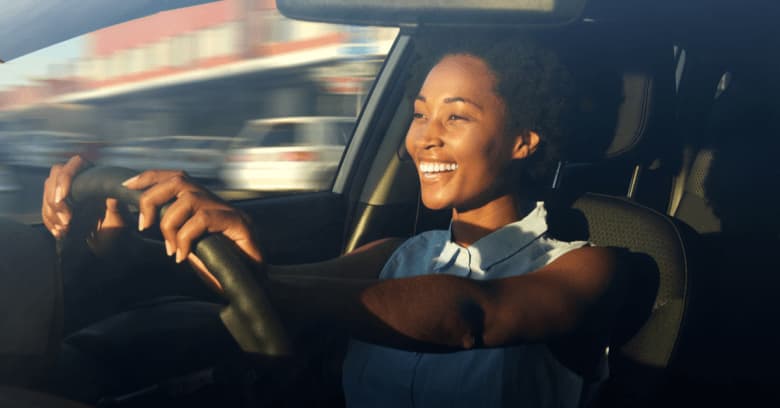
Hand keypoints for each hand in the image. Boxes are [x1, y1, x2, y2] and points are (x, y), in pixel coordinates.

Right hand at [42, 155, 124, 241]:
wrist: (109, 241)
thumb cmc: (117, 227)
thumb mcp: (119, 218)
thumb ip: (116, 207)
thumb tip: (113, 195)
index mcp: (95, 176)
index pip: (76, 163)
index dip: (66, 177)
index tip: (63, 197)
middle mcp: (79, 180)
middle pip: (55, 178)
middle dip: (55, 201)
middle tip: (66, 221)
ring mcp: (66, 193)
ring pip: (48, 195)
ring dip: (52, 214)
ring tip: (65, 229)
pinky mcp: (58, 206)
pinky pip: (45, 209)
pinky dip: (49, 222)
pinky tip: (59, 232)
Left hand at [122, 170, 262, 284]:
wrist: (252, 287)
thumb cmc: (221, 270)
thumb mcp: (188, 247)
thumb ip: (173, 232)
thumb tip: (145, 220)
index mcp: (205, 204)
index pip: (177, 177)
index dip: (151, 177)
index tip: (128, 185)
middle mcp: (218, 202)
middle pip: (179, 180)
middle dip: (153, 198)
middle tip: (144, 225)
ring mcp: (230, 211)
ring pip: (189, 198)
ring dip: (169, 223)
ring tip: (170, 248)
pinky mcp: (239, 224)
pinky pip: (203, 219)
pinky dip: (185, 238)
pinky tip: (182, 256)